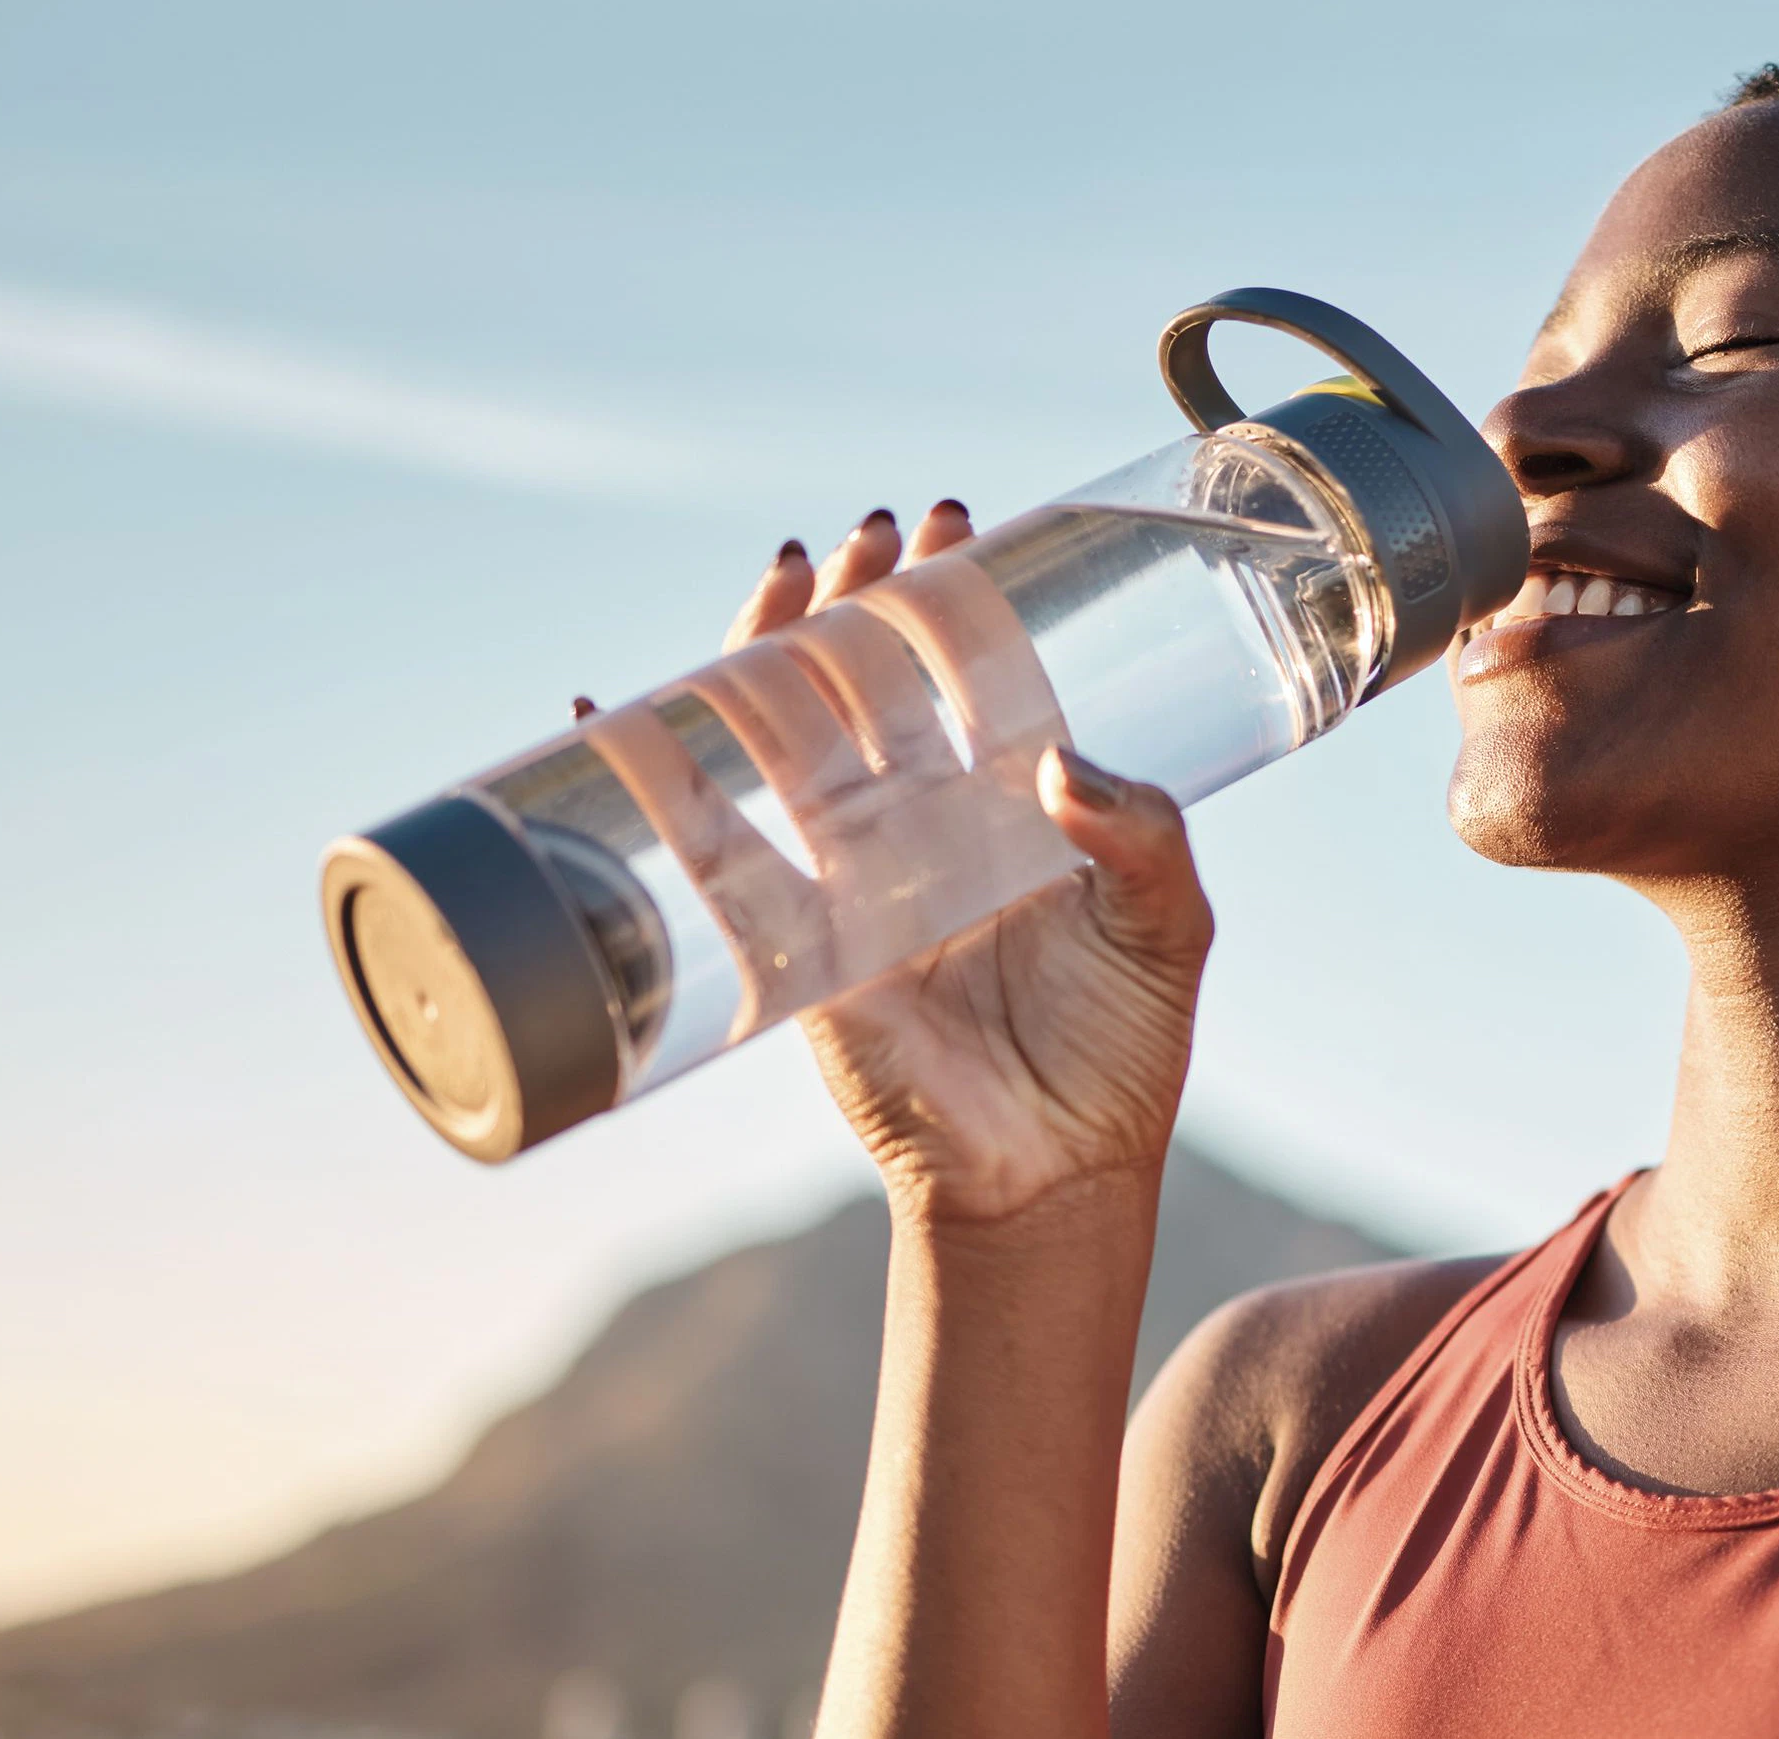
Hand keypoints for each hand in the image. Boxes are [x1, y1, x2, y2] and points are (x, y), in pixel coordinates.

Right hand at [726, 504, 1215, 1228]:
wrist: (1055, 1172)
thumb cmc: (1121, 1049)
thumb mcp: (1168, 926)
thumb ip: (1144, 837)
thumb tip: (1060, 763)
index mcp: (1008, 804)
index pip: (968, 671)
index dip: (953, 596)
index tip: (956, 527)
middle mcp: (923, 823)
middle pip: (866, 682)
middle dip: (859, 601)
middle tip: (868, 537)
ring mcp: (850, 873)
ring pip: (788, 739)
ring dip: (768, 655)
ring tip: (782, 579)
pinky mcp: (793, 940)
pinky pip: (713, 853)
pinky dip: (655, 783)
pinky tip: (610, 711)